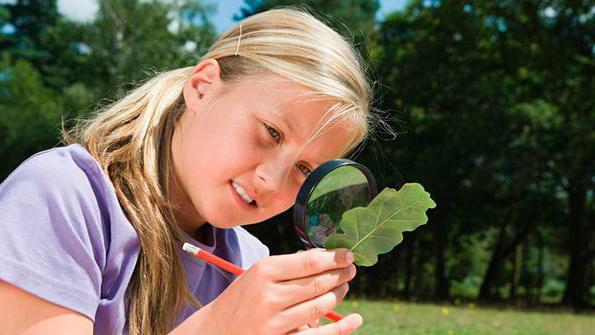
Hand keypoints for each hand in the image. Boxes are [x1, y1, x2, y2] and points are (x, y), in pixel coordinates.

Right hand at [207, 248, 360, 334]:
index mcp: (264, 270)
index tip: (349, 254)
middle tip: (352, 269)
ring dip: (339, 294)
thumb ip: (289, 266)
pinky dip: (341, 328)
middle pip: (318, 283)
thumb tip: (327, 257)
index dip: (335, 258)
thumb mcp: (259, 273)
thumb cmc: (244, 296)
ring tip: (344, 286)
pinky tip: (354, 319)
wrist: (217, 329)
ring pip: (320, 306)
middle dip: (341, 275)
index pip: (310, 262)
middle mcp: (269, 295)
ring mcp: (274, 321)